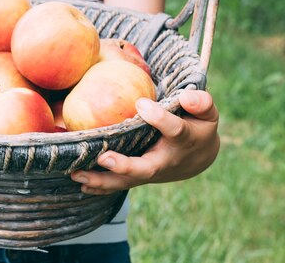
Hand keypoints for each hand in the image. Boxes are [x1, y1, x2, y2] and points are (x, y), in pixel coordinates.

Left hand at [71, 89, 219, 194]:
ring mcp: (151, 172)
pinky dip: (100, 187)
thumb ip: (200, 103)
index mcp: (184, 139)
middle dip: (125, 165)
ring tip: (77, 174)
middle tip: (103, 157)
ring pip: (128, 180)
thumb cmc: (198, 126)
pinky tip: (80, 184)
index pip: (175, 130)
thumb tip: (186, 97)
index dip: (159, 118)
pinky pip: (119, 184)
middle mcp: (166, 160)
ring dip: (102, 180)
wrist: (199, 157)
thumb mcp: (207, 113)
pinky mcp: (139, 177)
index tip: (142, 103)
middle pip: (146, 168)